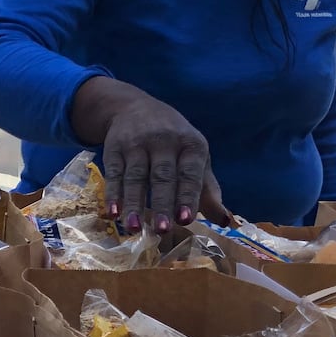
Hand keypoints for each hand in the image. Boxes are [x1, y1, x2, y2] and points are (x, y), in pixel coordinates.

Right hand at [96, 85, 225, 231]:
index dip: (187, 196)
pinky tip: (112, 212)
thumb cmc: (173, 141)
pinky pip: (114, 173)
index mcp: (190, 145)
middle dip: (162, 204)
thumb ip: (207, 189)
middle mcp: (164, 141)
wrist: (135, 107)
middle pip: (162, 176)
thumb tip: (223, 221)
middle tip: (162, 230)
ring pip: (136, 177)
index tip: (185, 219)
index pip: (190, 173)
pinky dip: (113, 194)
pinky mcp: (115, 147)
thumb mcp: (195, 157)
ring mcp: (137, 143)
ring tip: (133, 228)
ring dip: (134, 203)